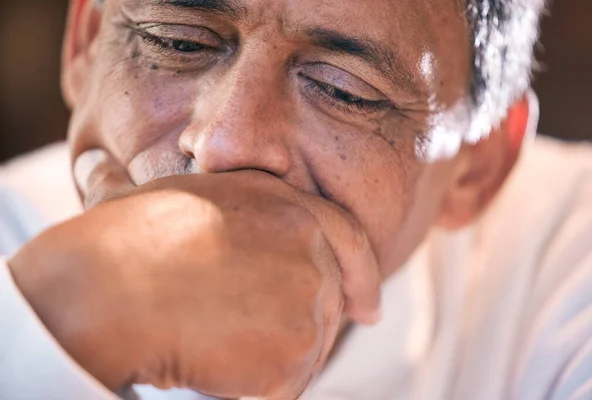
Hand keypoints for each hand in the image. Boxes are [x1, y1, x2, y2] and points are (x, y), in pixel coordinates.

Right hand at [8, 150, 380, 398]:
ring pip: (308, 347)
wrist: (106, 292)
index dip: (363, 276)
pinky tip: (217, 369)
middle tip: (268, 342)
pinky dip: (259, 387)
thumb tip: (93, 164)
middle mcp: (306, 244)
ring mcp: (305, 297)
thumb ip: (156, 192)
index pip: (347, 238)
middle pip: (328, 299)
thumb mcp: (150, 198)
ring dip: (274, 358)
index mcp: (280, 203)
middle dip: (305, 326)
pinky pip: (287, 383)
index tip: (368, 307)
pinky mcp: (292, 352)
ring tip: (219, 344)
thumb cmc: (113, 245)